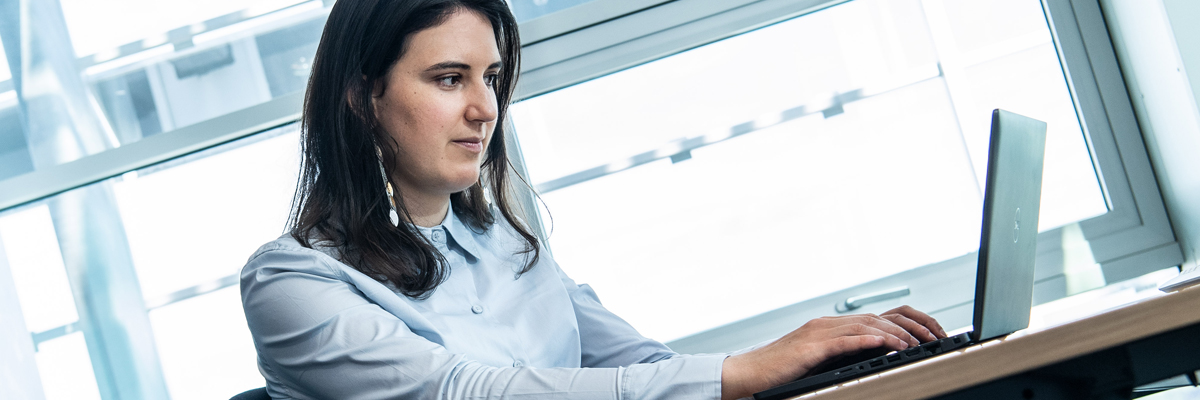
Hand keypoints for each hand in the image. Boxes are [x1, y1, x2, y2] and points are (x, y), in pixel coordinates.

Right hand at [720, 305, 945, 398]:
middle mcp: (826, 324)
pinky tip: (884, 343)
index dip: (903, 322)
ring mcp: (817, 333)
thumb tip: (874, 353)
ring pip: (863, 326)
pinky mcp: (810, 347)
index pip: (874, 317)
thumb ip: (841, 352)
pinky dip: (867, 340)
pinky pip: (844, 340)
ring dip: (892, 334)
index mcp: (829, 326)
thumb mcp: (817, 358)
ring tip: (913, 344)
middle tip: (931, 336)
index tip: (926, 333)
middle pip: (875, 317)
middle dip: (907, 326)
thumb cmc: (780, 369)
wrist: (749, 372)